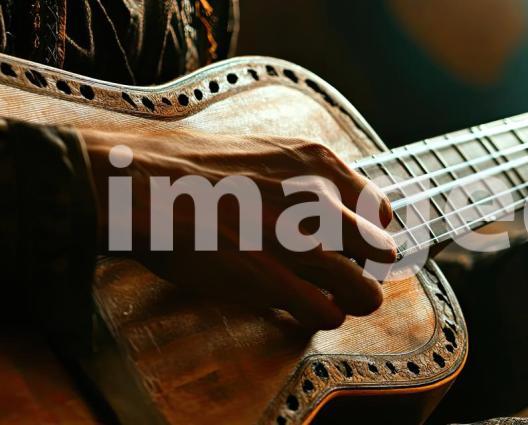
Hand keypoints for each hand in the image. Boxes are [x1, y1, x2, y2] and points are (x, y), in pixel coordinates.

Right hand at [83, 129, 395, 329]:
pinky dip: (321, 316)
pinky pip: (328, 314)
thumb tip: (333, 206)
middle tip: (342, 274)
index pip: (381, 211)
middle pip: (382, 253)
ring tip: (329, 298)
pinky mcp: (273, 280)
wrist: (143, 182)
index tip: (350, 244)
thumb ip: (310, 178)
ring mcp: (299, 243)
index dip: (369, 234)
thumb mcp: (270, 151)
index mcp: (321, 164)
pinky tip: (302, 308)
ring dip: (352, 301)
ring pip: (366, 292)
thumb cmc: (196, 170)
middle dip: (366, 269)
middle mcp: (321, 202)